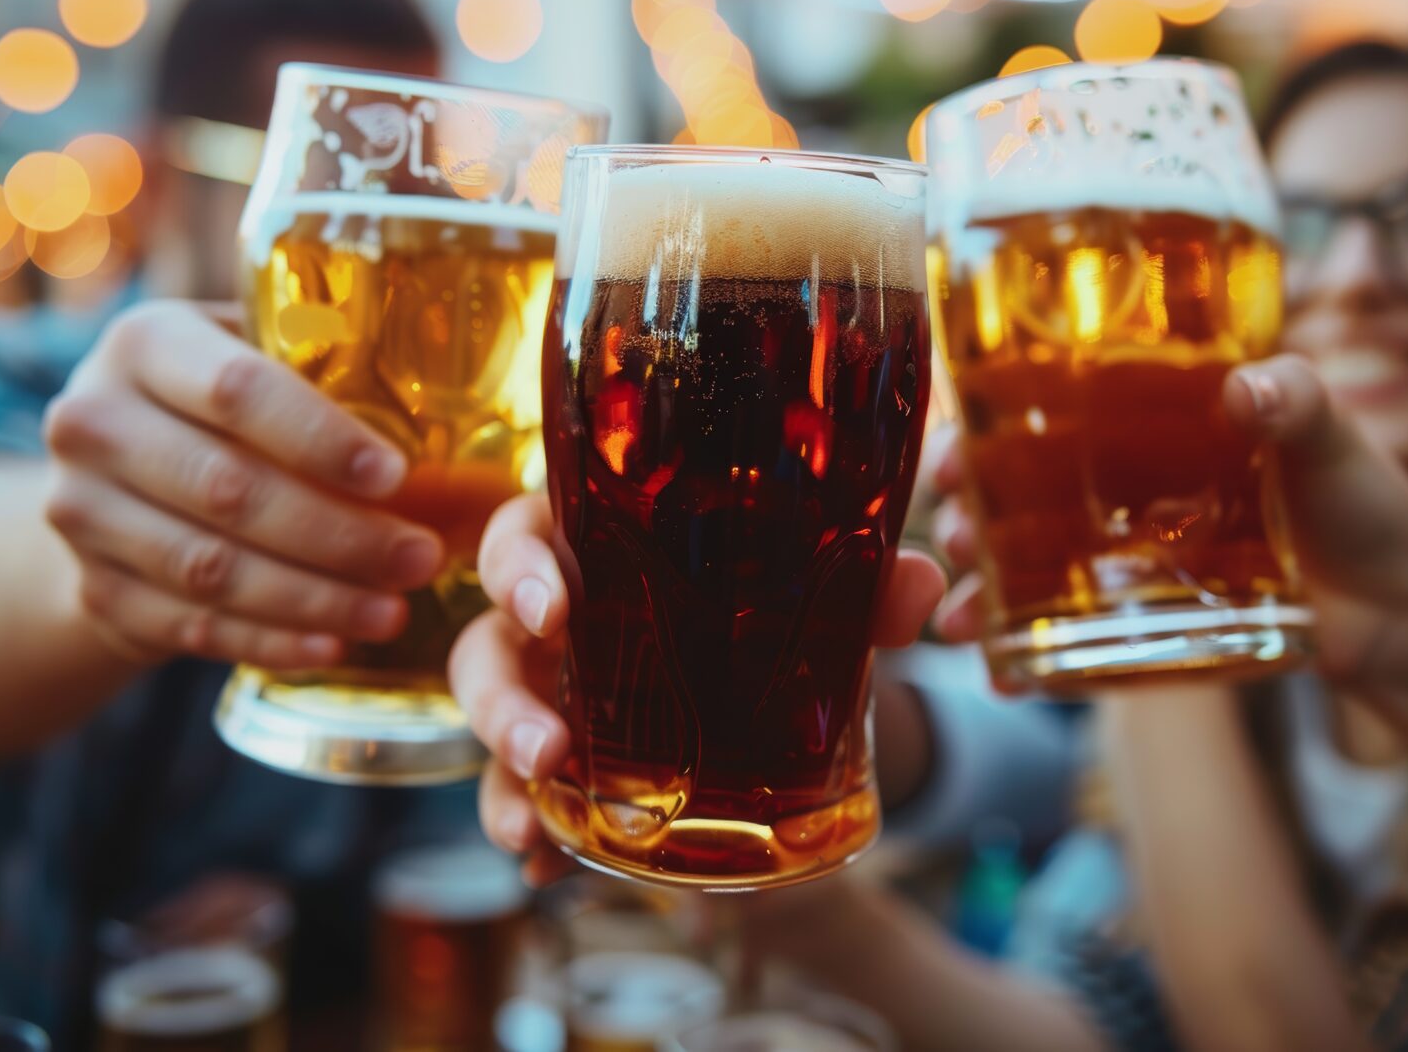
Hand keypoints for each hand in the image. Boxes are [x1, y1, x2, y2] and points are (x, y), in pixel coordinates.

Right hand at [41, 300, 444, 669]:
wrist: (105, 485)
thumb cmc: (216, 410)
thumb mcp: (249, 357)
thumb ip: (322, 370)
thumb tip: (468, 429)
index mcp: (143, 343)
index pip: (237, 390)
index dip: (320, 438)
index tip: (396, 476)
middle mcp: (93, 421)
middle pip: (229, 490)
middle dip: (339, 534)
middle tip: (421, 557)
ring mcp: (79, 512)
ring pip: (212, 570)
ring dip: (314, 599)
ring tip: (393, 611)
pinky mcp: (92, 591)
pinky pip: (192, 627)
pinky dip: (269, 643)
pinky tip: (332, 648)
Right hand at [447, 493, 946, 883]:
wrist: (783, 680)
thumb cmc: (768, 603)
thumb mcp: (816, 593)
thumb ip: (868, 586)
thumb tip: (920, 588)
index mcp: (596, 548)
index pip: (525, 535)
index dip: (519, 567)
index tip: (552, 606)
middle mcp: (558, 623)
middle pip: (487, 644)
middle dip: (498, 699)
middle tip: (545, 744)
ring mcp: (552, 695)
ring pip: (492, 726)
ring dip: (500, 775)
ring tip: (528, 822)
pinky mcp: (565, 766)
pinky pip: (523, 799)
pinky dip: (530, 838)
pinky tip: (540, 872)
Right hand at [931, 353, 1407, 689]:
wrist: (1404, 607)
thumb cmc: (1365, 501)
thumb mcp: (1331, 434)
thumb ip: (1296, 401)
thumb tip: (1250, 391)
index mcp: (1148, 424)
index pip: (1043, 410)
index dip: (983, 424)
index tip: (952, 445)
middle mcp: (1121, 490)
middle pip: (1011, 492)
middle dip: (962, 512)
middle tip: (946, 534)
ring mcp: (1126, 560)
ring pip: (1024, 567)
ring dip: (978, 588)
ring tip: (957, 615)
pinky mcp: (1145, 623)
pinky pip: (1068, 637)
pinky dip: (1026, 657)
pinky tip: (998, 672)